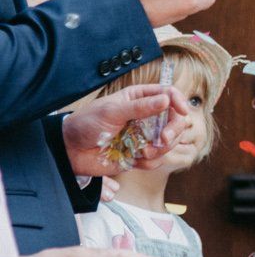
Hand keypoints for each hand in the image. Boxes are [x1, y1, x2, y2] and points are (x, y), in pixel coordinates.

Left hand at [62, 85, 191, 176]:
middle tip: (163, 139)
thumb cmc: (86, 124)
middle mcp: (145, 116)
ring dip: (161, 149)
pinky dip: (150, 162)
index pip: (168, 94)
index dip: (178, 101)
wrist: (70, 150)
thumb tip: (166, 100)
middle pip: (174, 120)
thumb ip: (140, 107)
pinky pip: (157, 159)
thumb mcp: (112, 111)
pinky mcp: (139, 154)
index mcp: (139, 98)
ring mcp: (144, 136)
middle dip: (173, 130)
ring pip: (169, 142)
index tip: (181, 111)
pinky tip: (135, 160)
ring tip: (143, 152)